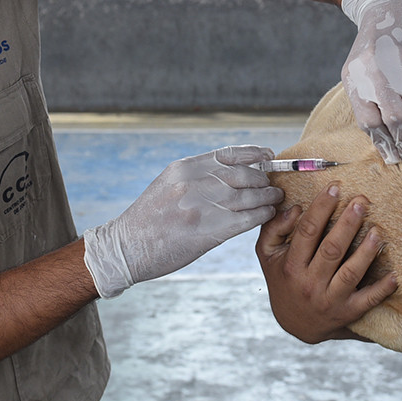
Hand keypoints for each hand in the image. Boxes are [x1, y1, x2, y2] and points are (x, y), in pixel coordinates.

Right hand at [83, 145, 281, 297]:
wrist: (126, 247)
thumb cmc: (149, 218)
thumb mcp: (168, 183)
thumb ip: (197, 175)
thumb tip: (231, 170)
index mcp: (185, 167)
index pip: (229, 153)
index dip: (254, 153)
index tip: (268, 155)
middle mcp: (195, 182)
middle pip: (245, 174)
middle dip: (263, 179)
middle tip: (272, 185)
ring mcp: (203, 206)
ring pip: (249, 196)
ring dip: (267, 197)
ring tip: (275, 199)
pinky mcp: (209, 230)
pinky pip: (247, 218)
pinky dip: (261, 214)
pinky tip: (266, 214)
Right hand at [256, 183, 397, 343]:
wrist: (294, 324)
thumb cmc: (284, 279)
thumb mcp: (267, 255)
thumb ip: (274, 229)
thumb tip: (294, 209)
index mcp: (291, 265)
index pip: (308, 231)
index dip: (321, 207)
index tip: (335, 187)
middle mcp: (309, 283)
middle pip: (332, 249)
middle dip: (348, 223)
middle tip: (362, 201)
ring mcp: (329, 299)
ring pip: (351, 273)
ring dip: (366, 252)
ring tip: (377, 232)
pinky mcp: (347, 313)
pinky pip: (367, 301)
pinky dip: (381, 289)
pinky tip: (394, 275)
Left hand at [341, 0, 401, 162]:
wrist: (392, 7)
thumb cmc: (373, 47)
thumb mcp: (357, 71)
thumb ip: (364, 100)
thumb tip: (382, 139)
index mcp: (358, 77)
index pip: (369, 122)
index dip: (381, 142)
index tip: (391, 154)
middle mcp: (381, 73)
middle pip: (394, 121)